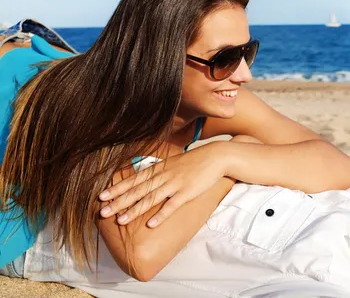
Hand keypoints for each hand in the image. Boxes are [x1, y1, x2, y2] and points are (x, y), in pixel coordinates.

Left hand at [98, 141, 226, 227]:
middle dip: (119, 201)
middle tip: (103, 212)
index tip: (101, 197)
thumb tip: (144, 177)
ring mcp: (175, 184)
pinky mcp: (187, 192)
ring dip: (134, 210)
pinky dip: (160, 215)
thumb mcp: (173, 162)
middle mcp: (163, 176)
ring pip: (150, 198)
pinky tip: (150, 224)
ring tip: (120, 221)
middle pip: (137, 190)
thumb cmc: (194, 161)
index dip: (117, 188)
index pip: (133, 179)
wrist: (215, 157)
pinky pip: (171, 205)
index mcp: (159, 169)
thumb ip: (158, 170)